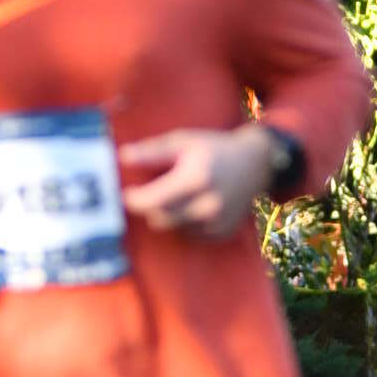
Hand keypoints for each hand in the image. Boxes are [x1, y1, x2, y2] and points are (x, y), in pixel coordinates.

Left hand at [118, 126, 274, 239]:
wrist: (254, 166)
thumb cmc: (213, 149)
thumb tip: (121, 157)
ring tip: (177, 195)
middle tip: (152, 191)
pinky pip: (188, 234)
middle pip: (158, 219)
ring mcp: (215, 223)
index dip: (134, 199)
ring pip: (172, 228)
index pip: (151, 202)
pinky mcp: (220, 234)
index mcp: (195, 180)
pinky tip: (194, 204)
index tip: (127, 192)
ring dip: (168, 215)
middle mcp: (207, 206)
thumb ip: (152, 152)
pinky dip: (184, 222)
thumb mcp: (182, 142)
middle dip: (150, 207)